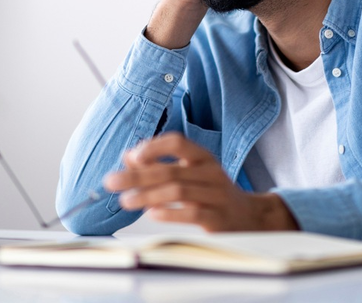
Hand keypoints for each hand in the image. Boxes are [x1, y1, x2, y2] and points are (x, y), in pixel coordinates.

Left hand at [103, 133, 298, 231]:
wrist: (249, 217)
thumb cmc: (212, 192)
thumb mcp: (190, 173)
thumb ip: (161, 164)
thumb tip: (129, 157)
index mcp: (203, 158)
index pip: (177, 143)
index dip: (153, 148)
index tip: (131, 157)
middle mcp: (211, 172)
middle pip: (170, 170)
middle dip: (137, 176)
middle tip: (112, 182)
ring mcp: (217, 195)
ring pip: (178, 191)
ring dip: (148, 196)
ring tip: (126, 201)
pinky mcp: (218, 219)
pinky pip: (193, 213)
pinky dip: (170, 213)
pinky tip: (153, 214)